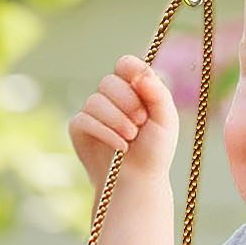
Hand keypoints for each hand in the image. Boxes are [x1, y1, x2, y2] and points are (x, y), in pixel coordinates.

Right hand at [68, 54, 180, 190]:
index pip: (125, 64)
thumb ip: (158, 94)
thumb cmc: (155, 150)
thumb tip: (141, 73)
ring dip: (116, 120)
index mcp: (133, 89)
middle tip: (141, 122)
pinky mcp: (80, 128)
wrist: (139, 180)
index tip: (141, 86)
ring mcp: (93, 111)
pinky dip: (105, 132)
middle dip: (127, 102)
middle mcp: (111, 97)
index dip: (131, 70)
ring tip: (131, 138)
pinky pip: (84, 119)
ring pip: (95, 101)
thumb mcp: (166, 120)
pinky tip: (121, 146)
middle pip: (108, 82)